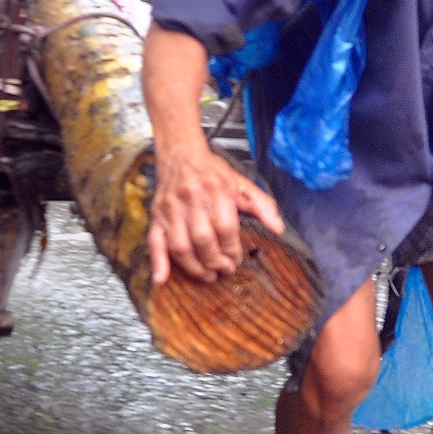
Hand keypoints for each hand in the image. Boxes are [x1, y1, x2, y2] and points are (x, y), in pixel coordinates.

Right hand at [147, 142, 284, 285]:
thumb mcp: (242, 184)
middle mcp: (191, 198)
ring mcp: (170, 209)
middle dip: (215, 261)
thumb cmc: (213, 172)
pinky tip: (161, 279)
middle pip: (203, 239)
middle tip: (224, 270)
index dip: (232, 249)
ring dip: (194, 267)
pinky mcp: (156, 216)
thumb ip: (262, 206)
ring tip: (207, 275)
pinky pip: (154, 242)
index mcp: (216, 189)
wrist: (181, 155)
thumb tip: (278, 229)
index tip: (236, 260)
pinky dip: (157, 262)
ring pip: (180, 246)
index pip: (225, 227)